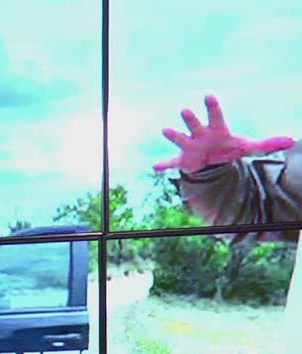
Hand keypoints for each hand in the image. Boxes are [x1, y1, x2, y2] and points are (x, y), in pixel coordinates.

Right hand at [153, 94, 293, 173]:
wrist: (209, 161)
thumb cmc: (227, 148)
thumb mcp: (247, 146)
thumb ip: (267, 144)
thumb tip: (291, 140)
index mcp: (216, 129)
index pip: (215, 115)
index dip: (212, 106)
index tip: (208, 96)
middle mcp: (200, 134)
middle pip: (194, 124)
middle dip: (190, 119)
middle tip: (185, 111)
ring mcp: (189, 146)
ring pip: (180, 138)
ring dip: (173, 135)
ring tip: (165, 130)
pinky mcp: (182, 160)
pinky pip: (171, 163)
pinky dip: (163, 164)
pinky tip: (155, 166)